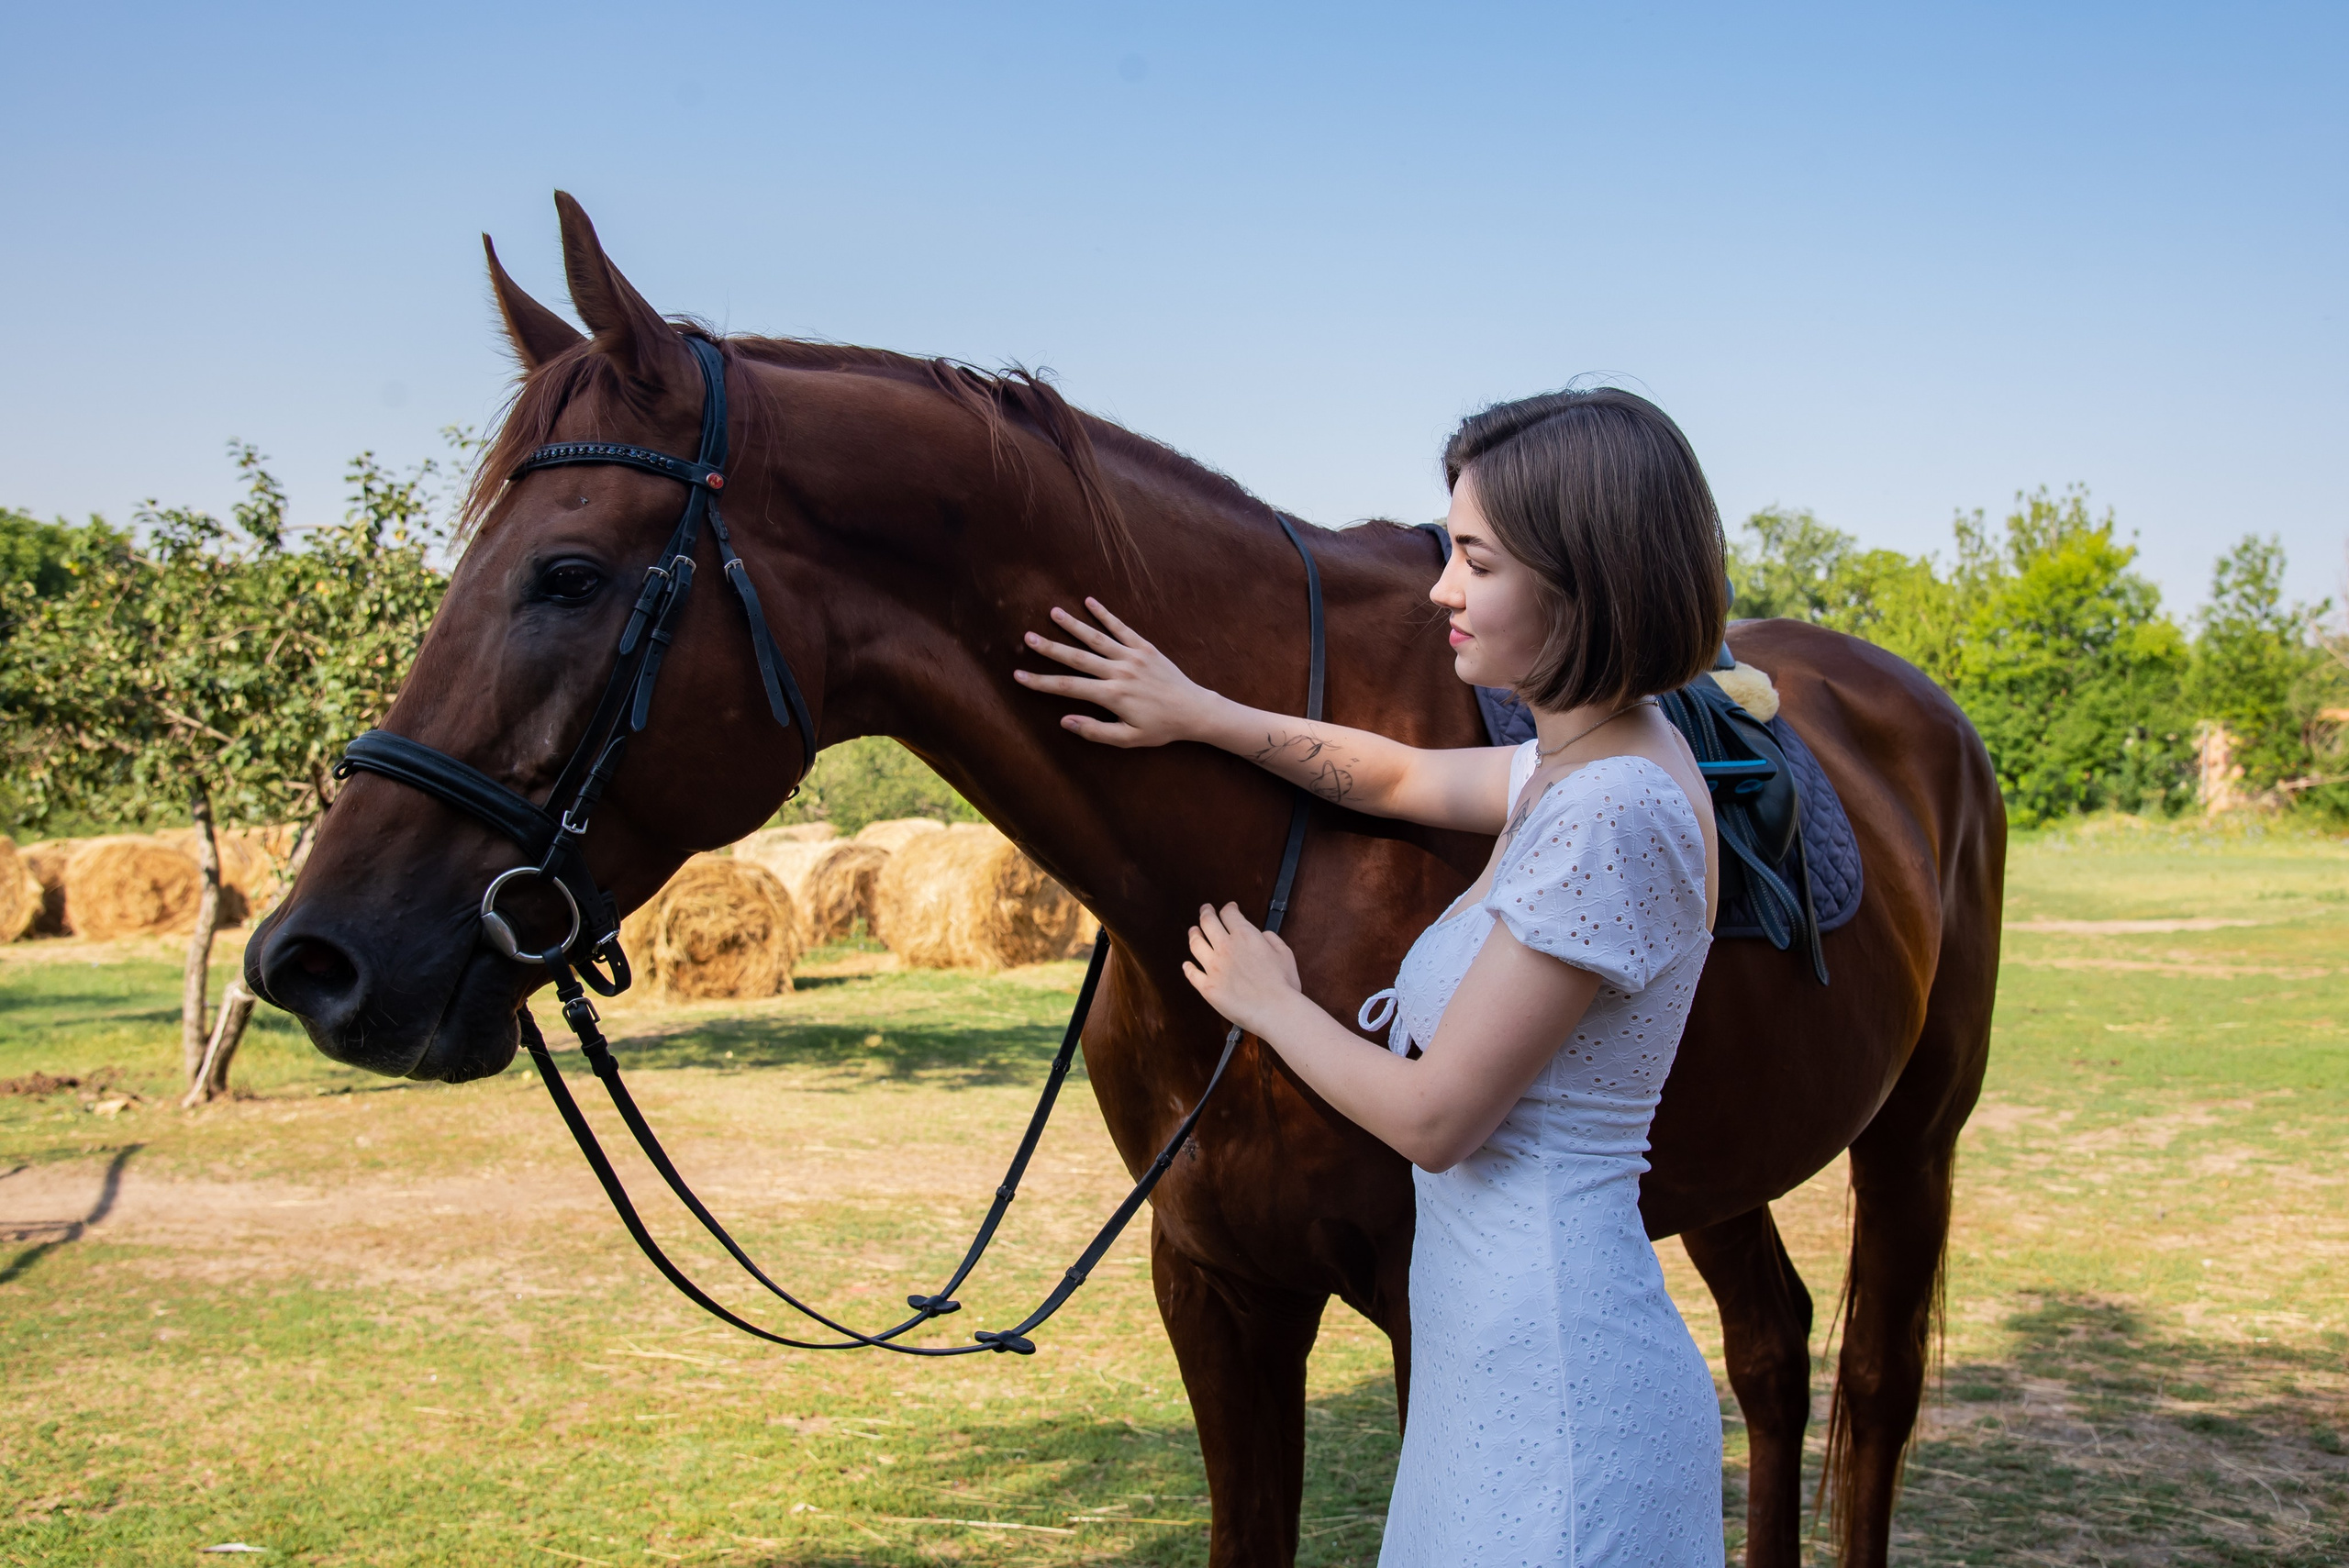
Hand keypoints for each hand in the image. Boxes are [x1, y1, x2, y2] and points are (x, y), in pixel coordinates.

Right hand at [1014, 598, 1219, 747]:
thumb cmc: (1160, 728)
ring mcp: (1132, 657)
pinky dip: (1105, 615)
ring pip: (1096, 638)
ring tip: (1053, 613)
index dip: (1041, 682)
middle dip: (1050, 648)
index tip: (1019, 675)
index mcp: (1111, 696)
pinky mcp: (1145, 648)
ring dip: (1073, 625)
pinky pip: (1121, 628)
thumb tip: (1065, 721)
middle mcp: (1118, 672)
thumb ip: (1096, 731)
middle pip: (1076, 658)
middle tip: (1028, 637)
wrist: (1194, 710)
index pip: (1068, 687)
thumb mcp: (1128, 739)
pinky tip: (1089, 602)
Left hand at [1181, 902, 1303, 1036]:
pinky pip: (1192, 973)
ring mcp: (1213, 967)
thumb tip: (1262, 935)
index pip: (1229, 914)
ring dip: (1194, 934)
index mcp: (1245, 936)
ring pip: (1196, 944)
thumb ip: (1271, 939)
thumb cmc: (1283, 984)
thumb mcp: (1285, 953)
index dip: (1228, 908)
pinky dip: (1188, 967)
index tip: (1229, 908)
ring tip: (1193, 931)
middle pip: (1208, 923)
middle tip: (1205, 909)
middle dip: (1206, 913)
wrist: (1274, 1010)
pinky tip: (1186, 964)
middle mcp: (1225, 947)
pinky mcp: (1207, 987)